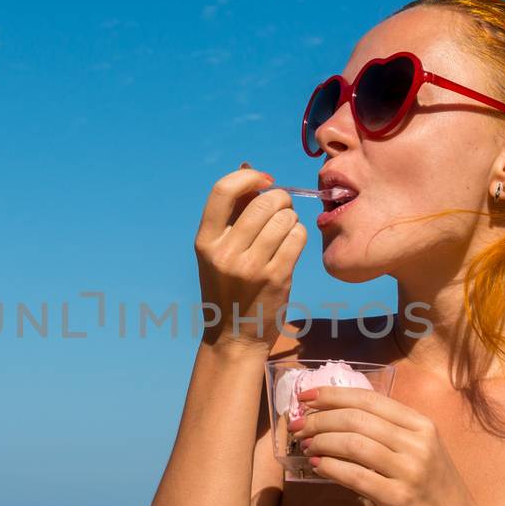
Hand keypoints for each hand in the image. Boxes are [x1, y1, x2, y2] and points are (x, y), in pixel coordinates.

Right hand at [194, 163, 307, 355]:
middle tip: (281, 208)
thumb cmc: (229, 286)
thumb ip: (233, 212)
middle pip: (264, 202)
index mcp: (205, 241)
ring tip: (284, 230)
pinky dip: (299, 234)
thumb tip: (251, 169)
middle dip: (280, 198)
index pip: (222, 190)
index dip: (248, 178)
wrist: (234, 336)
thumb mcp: (218, 250)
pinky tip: (290, 244)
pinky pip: (298, 237)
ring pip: (285, 218)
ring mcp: (252, 266)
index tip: (263, 181)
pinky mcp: (277, 277)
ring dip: (291, 218)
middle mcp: (225, 252)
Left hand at [290, 384, 480, 505]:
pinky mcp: (399, 498)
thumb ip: (388, 435)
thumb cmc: (434, 493)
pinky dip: (331, 467)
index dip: (332, 395)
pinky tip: (318, 466)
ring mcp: (410, 470)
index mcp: (421, 425)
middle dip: (319, 419)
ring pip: (353, 443)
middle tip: (299, 426)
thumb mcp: (420, 453)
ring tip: (307, 446)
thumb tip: (337, 421)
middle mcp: (418, 442)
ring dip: (322, 441)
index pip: (369, 399)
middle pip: (356, 418)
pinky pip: (355, 475)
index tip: (306, 398)